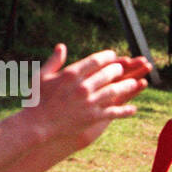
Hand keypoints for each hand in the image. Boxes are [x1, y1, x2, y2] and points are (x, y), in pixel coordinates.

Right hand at [29, 45, 148, 148]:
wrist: (37, 125)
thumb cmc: (37, 99)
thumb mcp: (42, 76)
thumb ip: (54, 61)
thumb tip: (61, 46)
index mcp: (71, 74)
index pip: (96, 60)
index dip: (107, 57)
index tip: (113, 56)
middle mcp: (83, 87)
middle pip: (108, 73)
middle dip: (118, 69)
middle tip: (122, 68)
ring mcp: (89, 102)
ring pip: (115, 91)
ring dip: (127, 86)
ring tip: (134, 83)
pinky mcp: (93, 117)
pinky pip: (114, 112)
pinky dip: (125, 110)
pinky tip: (133, 109)